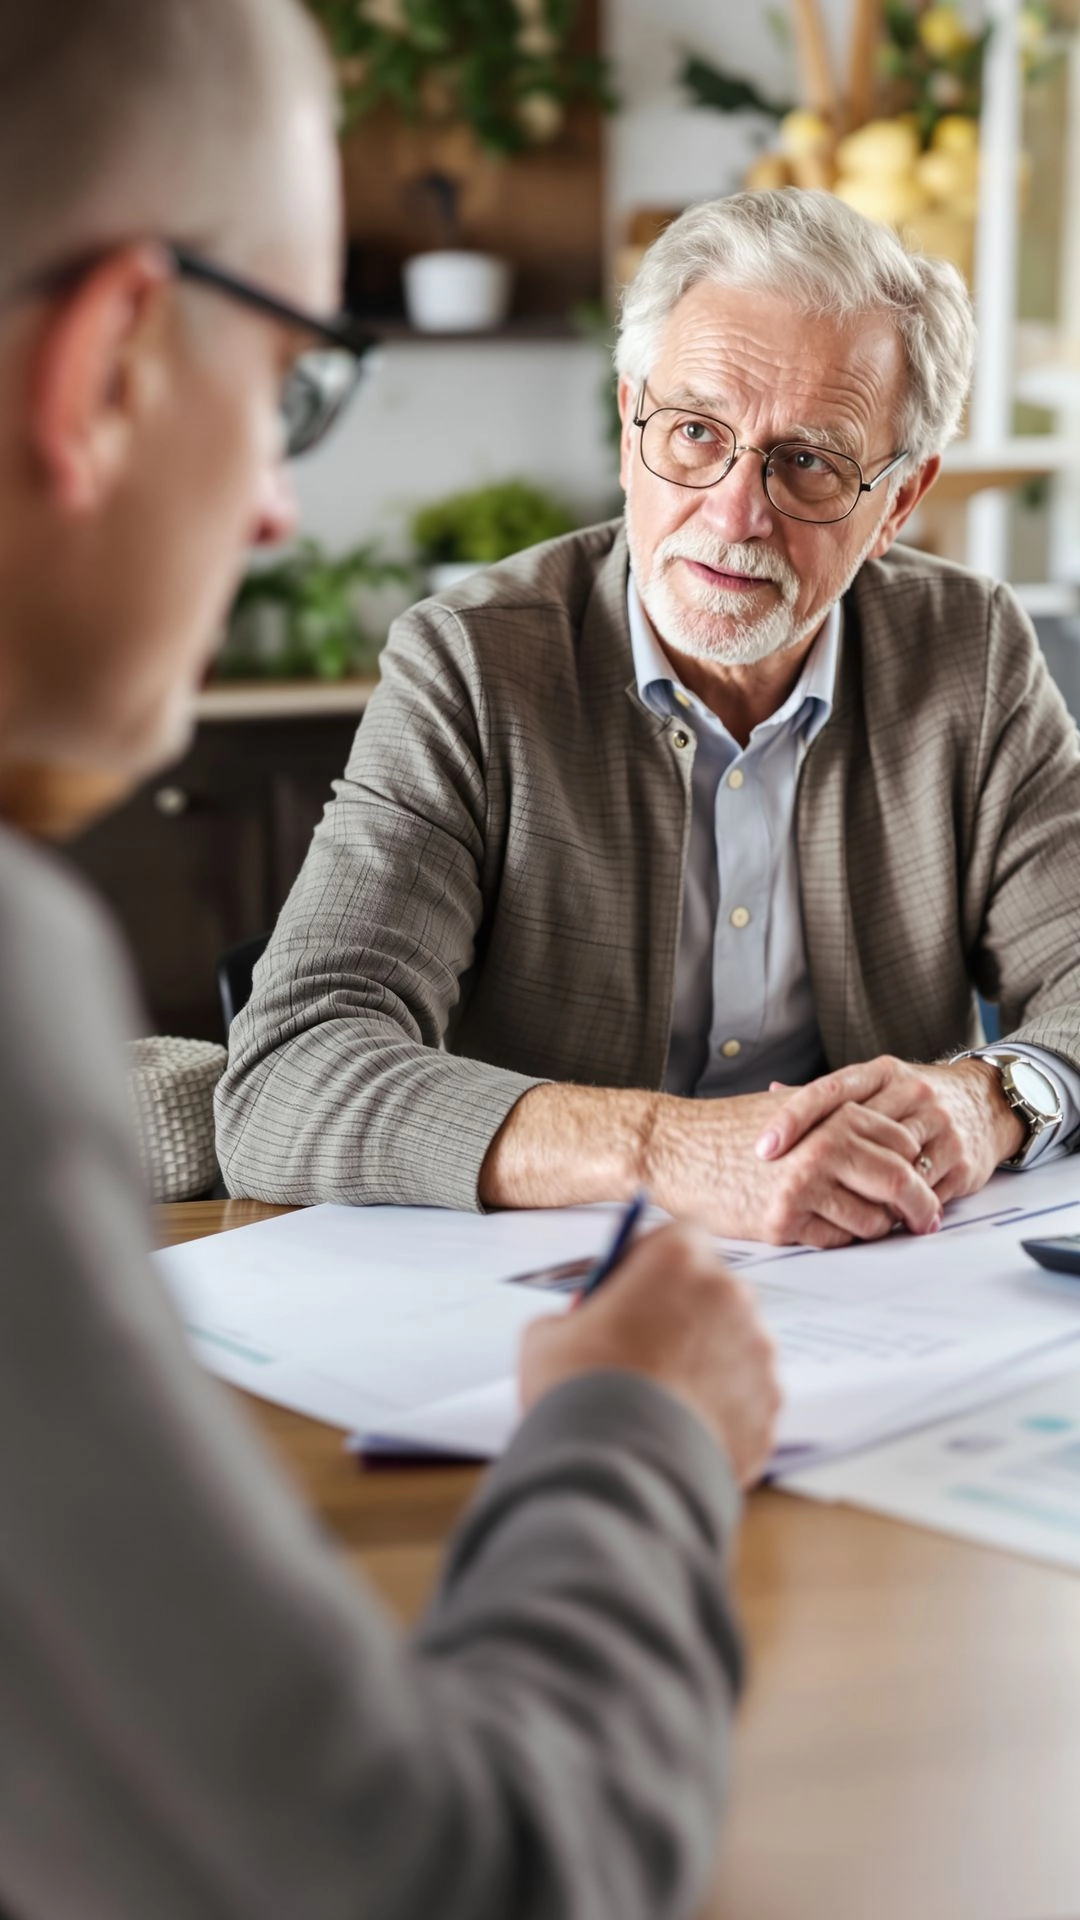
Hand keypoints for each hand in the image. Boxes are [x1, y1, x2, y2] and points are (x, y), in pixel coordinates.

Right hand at [519, 1222, 780, 1486]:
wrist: (617, 1472)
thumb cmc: (578, 1392)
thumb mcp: (547, 1336)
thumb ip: (576, 1315)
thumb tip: (584, 1326)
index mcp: (679, 1260)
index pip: (684, 1232)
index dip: (656, 1257)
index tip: (633, 1283)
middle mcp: (730, 1296)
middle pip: (712, 1291)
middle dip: (683, 1313)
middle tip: (642, 1348)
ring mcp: (757, 1354)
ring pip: (732, 1347)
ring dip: (704, 1364)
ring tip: (659, 1403)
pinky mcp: (768, 1408)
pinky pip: (744, 1399)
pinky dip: (720, 1412)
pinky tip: (680, 1433)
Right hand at [645, 1089, 941, 1248]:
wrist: (674, 1147)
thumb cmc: (728, 1129)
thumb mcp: (792, 1109)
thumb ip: (840, 1118)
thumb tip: (895, 1144)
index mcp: (833, 1116)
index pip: (902, 1146)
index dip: (917, 1168)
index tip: (922, 1186)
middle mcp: (824, 1148)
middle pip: (899, 1183)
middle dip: (920, 1206)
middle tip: (925, 1221)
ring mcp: (804, 1186)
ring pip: (871, 1220)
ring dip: (874, 1227)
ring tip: (859, 1222)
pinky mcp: (782, 1221)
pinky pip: (835, 1241)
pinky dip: (837, 1238)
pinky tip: (820, 1225)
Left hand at [756, 1056, 1024, 1206]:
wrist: (988, 1103)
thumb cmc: (917, 1100)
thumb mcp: (878, 1084)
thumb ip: (830, 1096)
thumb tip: (770, 1090)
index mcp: (884, 1072)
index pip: (831, 1091)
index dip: (793, 1119)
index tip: (764, 1146)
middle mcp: (914, 1093)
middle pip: (856, 1131)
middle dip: (818, 1163)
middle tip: (784, 1188)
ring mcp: (941, 1126)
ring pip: (889, 1166)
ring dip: (857, 1192)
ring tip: (820, 1209)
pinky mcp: (962, 1160)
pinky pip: (919, 1191)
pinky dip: (894, 1208)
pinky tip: (871, 1218)